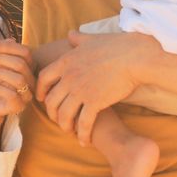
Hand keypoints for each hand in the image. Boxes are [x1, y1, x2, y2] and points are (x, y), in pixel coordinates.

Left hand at [0, 39, 33, 144]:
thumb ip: (3, 51)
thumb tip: (10, 39)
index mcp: (28, 68)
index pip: (26, 52)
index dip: (8, 46)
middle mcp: (31, 81)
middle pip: (21, 64)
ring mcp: (26, 95)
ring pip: (19, 79)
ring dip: (0, 72)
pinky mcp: (18, 107)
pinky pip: (12, 95)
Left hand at [36, 30, 159, 145]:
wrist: (135, 57)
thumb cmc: (117, 46)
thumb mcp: (91, 39)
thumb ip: (78, 39)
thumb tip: (70, 34)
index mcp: (65, 62)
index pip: (43, 78)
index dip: (41, 91)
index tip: (43, 99)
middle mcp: (69, 77)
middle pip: (51, 100)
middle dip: (52, 113)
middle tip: (58, 120)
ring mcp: (80, 91)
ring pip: (64, 114)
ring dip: (65, 126)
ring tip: (71, 132)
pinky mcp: (94, 103)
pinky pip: (83, 123)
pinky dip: (82, 134)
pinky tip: (85, 141)